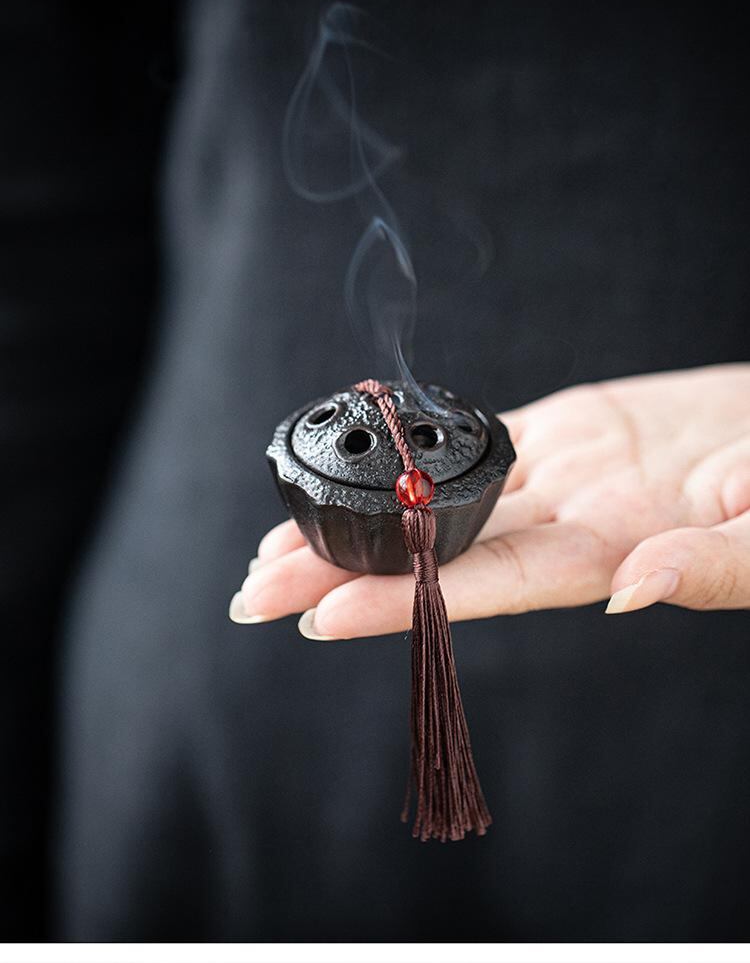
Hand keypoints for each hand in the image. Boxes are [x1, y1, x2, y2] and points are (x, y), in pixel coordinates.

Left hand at [230, 364, 749, 637]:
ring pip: (440, 503)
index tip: (321, 614)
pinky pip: (474, 444)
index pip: (489, 587)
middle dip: (344, 572)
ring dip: (359, 521)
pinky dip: (412, 455)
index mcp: (613, 555)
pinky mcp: (564, 430)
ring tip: (274, 546)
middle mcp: (568, 526)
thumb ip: (709, 564)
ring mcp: (561, 477)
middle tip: (252, 590)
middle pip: (439, 557)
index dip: (406, 603)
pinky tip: (357, 466)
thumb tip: (631, 590)